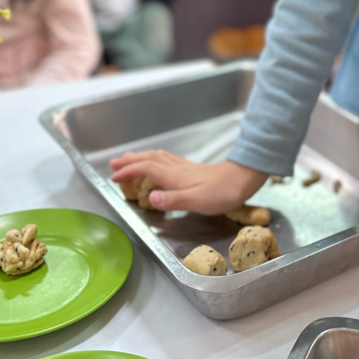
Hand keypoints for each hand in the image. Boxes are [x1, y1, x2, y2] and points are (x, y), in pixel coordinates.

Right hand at [109, 151, 266, 213]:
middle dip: (130, 161)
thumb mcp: (197, 201)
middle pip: (150, 160)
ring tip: (130, 158)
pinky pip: (168, 160)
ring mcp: (187, 168)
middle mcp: (178, 169)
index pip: (146, 170)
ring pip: (159, 158)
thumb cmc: (223, 192)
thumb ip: (173, 200)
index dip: (129, 172)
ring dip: (142, 157)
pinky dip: (157, 159)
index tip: (113, 177)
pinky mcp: (194, 169)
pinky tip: (160, 162)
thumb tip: (150, 198)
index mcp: (175, 177)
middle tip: (114, 163)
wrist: (244, 179)